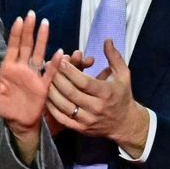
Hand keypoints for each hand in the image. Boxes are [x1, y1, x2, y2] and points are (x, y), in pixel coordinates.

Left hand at [0, 12, 61, 162]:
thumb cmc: (3, 106)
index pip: (13, 46)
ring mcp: (34, 75)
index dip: (16, 33)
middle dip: (29, 30)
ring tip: (45, 24)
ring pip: (39, 53)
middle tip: (32, 14)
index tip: (20, 19)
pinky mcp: (44, 86)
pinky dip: (55, 63)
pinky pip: (51, 73)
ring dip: (42, 40)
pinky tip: (60, 52)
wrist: (17, 123)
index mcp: (9, 68)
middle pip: (27, 45)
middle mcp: (23, 68)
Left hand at [46, 39, 149, 156]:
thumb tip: (107, 39)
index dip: (70, 71)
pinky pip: (61, 118)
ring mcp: (88, 120)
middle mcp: (97, 108)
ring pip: (63, 105)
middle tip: (47, 65)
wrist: (125, 123)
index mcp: (107, 93)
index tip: (60, 60)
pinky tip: (45, 95)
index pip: (84, 82)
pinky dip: (51, 107)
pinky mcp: (80, 129)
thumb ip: (114, 57)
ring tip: (44, 78)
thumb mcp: (123, 75)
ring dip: (51, 91)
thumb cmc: (122, 95)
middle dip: (57, 78)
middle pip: (71, 92)